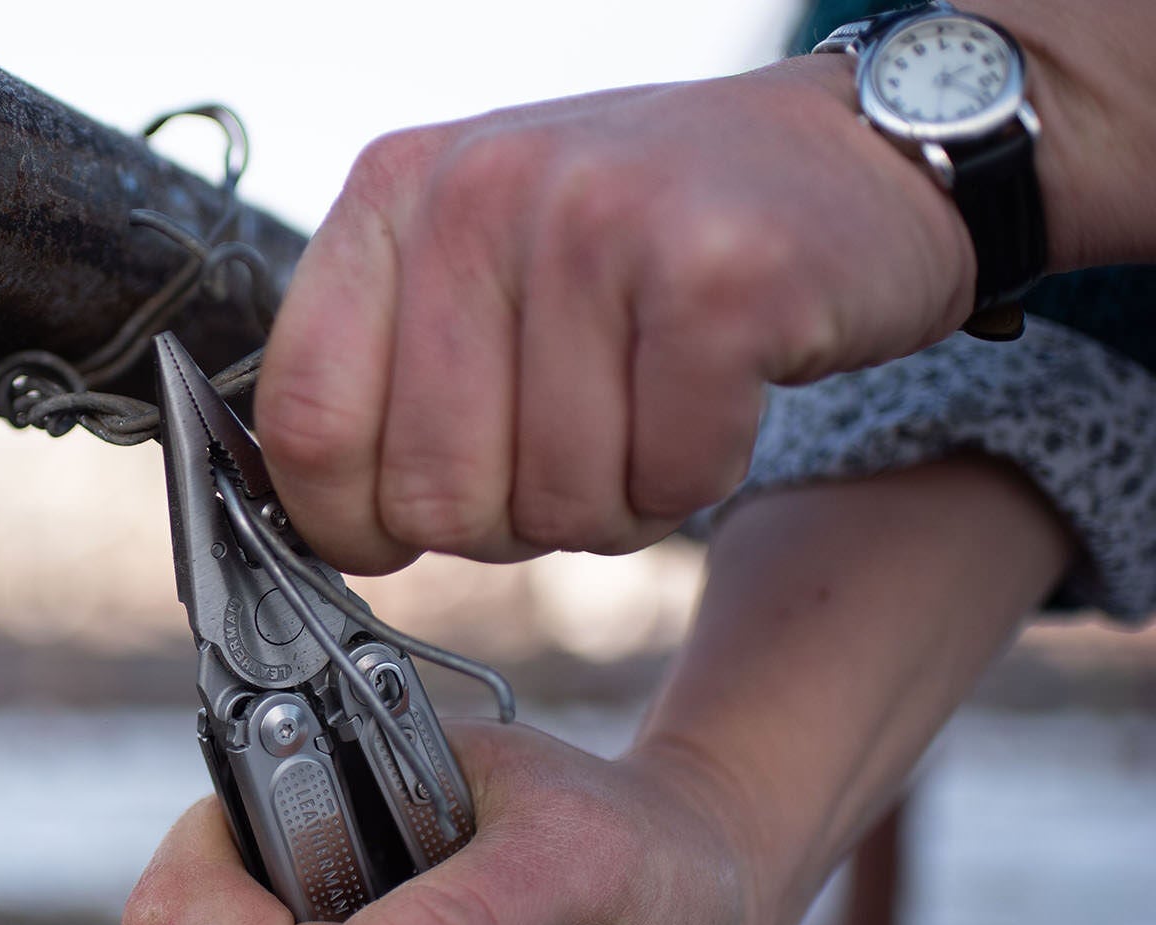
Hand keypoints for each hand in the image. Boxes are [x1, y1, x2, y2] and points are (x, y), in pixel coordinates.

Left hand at [256, 56, 975, 572]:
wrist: (853, 154)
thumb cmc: (639, 236)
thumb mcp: (478, 260)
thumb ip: (385, 369)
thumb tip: (313, 523)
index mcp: (394, 193)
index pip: (305, 422)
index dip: (346, 521)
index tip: (396, 535)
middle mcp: (480, 194)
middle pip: (430, 496)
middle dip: (503, 523)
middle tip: (567, 452)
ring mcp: (599, 223)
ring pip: (554, 506)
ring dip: (611, 502)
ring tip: (646, 409)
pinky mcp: (720, 278)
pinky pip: (669, 480)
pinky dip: (696, 477)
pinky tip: (714, 397)